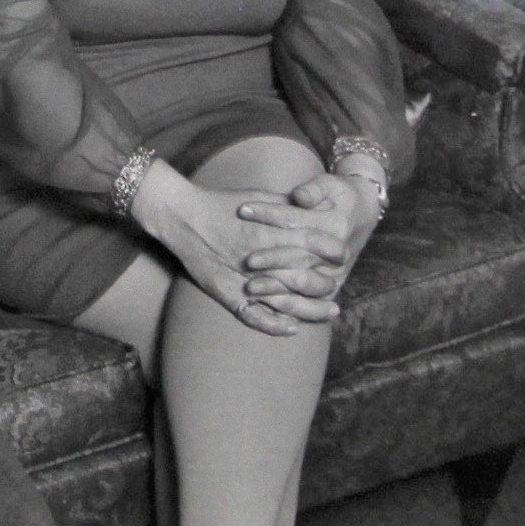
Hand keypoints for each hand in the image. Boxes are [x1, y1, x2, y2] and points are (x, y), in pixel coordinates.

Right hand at [129, 160, 343, 334]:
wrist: (181, 216)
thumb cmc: (220, 204)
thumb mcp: (257, 198)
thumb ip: (286, 207)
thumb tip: (314, 209)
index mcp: (267, 233)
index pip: (310, 244)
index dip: (330, 250)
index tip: (342, 254)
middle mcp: (259, 259)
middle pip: (303, 278)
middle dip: (325, 284)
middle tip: (337, 289)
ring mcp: (243, 279)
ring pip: (284, 302)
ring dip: (310, 310)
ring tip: (329, 313)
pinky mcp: (226, 293)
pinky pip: (253, 315)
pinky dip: (273, 325)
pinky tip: (291, 328)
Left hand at [239, 170, 383, 297]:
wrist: (360, 215)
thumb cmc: (337, 195)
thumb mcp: (329, 185)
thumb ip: (313, 190)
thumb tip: (299, 197)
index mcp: (336, 227)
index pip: (298, 221)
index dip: (269, 214)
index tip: (243, 209)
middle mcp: (338, 256)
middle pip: (301, 258)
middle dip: (272, 258)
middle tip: (247, 260)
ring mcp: (335, 275)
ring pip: (306, 286)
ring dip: (277, 287)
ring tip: (250, 287)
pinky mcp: (328, 290)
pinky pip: (309, 305)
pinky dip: (288, 306)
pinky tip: (265, 306)